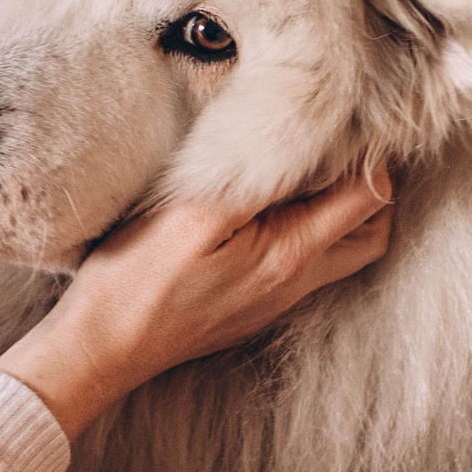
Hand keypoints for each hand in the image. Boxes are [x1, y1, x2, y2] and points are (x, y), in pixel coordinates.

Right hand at [0, 163, 396, 439]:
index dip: (369, 156)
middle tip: (343, 145)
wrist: (100, 350)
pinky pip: (304, 264)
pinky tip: (269, 205)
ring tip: (307, 167)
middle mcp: (295, 284)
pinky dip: (308, 229)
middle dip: (371, 186)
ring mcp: (276, 300)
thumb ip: (254, 181)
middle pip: (368, 233)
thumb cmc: (138, 281)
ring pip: (339, 251)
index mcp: (290, 256)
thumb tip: (301, 143)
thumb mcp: (192, 215)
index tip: (348, 120)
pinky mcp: (252, 305)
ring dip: (340, 209)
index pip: (367, 200)